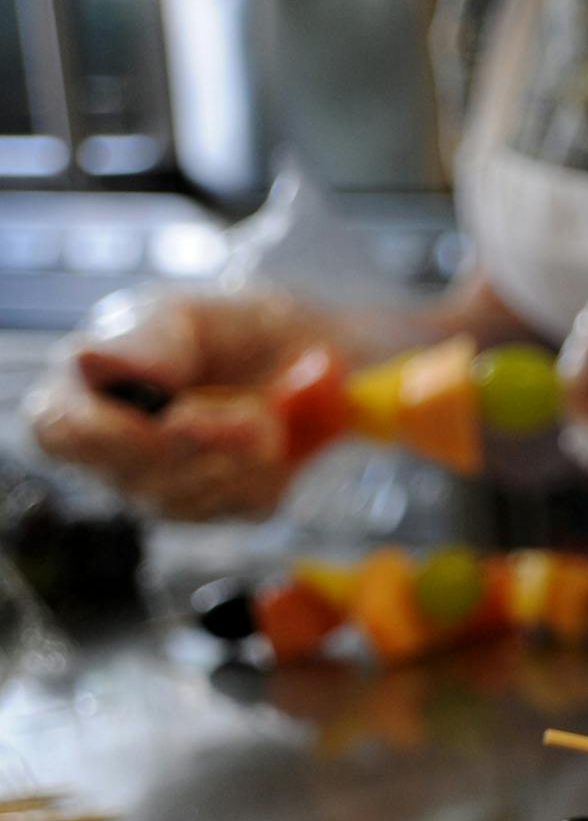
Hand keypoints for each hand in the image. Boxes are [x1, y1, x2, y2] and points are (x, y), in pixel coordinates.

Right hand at [27, 287, 347, 520]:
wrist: (299, 350)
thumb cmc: (221, 326)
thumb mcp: (184, 315)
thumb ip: (143, 338)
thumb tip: (86, 358)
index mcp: (81, 394)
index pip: (54, 433)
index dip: (106, 434)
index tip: (170, 416)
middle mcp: (114, 453)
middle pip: (130, 476)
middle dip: (198, 444)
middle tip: (250, 412)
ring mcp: (165, 487)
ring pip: (188, 498)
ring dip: (240, 452)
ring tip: (267, 409)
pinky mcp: (222, 505)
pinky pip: (240, 505)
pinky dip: (269, 469)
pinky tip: (278, 435)